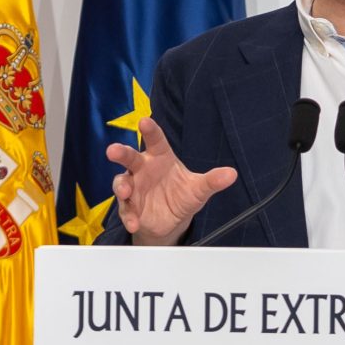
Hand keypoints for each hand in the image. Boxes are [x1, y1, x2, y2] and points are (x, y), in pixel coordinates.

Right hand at [104, 117, 236, 245]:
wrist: (172, 220)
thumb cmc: (181, 194)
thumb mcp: (198, 188)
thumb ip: (212, 180)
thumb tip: (231, 174)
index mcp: (160, 157)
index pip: (155, 140)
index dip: (150, 130)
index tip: (144, 121)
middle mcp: (143, 169)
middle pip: (130, 158)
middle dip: (121, 153)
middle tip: (113, 150)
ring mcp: (134, 188)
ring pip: (122, 182)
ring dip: (122, 186)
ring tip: (126, 191)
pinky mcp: (130, 207)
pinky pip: (126, 209)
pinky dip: (129, 216)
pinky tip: (134, 222)